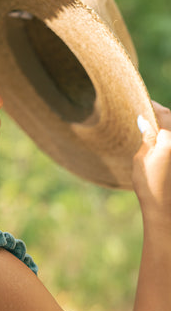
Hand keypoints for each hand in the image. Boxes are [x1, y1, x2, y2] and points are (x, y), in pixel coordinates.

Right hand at [132, 103, 170, 225]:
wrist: (165, 207)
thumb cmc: (149, 185)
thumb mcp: (141, 158)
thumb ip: (147, 136)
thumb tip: (144, 119)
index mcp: (169, 139)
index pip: (162, 114)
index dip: (152, 107)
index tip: (143, 103)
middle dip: (161, 115)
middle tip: (146, 113)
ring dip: (166, 126)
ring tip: (152, 125)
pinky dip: (168, 137)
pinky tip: (161, 139)